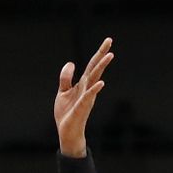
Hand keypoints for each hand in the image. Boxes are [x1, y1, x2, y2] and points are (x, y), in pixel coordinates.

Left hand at [54, 38, 113, 156]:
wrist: (66, 131)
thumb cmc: (67, 113)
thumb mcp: (63, 92)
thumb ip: (66, 78)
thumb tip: (71, 63)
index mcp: (82, 84)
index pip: (92, 66)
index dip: (99, 53)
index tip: (108, 40)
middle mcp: (87, 88)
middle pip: (95, 68)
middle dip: (102, 55)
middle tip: (110, 41)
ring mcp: (86, 97)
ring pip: (94, 80)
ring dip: (101, 68)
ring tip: (109, 56)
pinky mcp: (82, 107)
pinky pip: (89, 97)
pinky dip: (94, 89)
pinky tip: (101, 83)